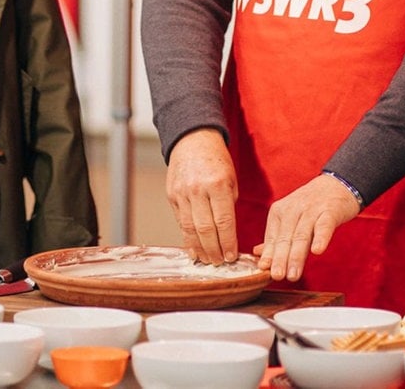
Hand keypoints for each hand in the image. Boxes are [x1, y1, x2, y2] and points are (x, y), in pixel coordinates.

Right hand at [165, 128, 238, 264]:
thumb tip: (228, 233)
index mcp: (218, 185)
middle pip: (206, 229)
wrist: (192, 141)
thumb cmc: (216, 161)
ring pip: (190, 228)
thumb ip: (228, 205)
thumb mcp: (231, 180)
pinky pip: (180, 221)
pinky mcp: (171, 196)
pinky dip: (187, 238)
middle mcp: (198, 190)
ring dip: (200, 248)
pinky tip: (194, 248)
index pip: (224, 221)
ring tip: (208, 260)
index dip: (228, 242)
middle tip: (220, 263)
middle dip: (214, 250)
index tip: (232, 256)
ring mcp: (182, 193)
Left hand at [251, 173, 360, 280]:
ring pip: (301, 235)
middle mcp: (292, 210)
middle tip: (276, 276)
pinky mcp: (330, 211)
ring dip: (296, 256)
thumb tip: (259, 254)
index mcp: (279, 212)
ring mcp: (311, 210)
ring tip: (293, 274)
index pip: (273, 238)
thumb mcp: (290, 218)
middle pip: (285, 238)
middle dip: (280, 259)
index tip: (264, 271)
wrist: (338, 184)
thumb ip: (277, 237)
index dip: (269, 255)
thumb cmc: (312, 206)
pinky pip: (324, 226)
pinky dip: (320, 238)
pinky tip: (317, 251)